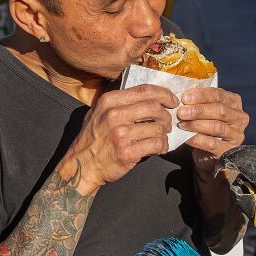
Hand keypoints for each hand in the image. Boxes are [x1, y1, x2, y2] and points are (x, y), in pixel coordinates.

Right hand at [57, 84, 176, 195]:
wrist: (81, 166)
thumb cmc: (93, 139)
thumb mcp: (99, 113)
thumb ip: (120, 102)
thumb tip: (150, 95)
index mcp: (109, 101)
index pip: (145, 90)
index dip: (164, 94)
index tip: (173, 101)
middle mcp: (114, 114)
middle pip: (154, 107)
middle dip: (167, 116)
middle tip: (168, 124)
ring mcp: (120, 134)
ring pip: (157, 127)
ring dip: (164, 135)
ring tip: (161, 139)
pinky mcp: (127, 152)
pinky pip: (156, 144)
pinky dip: (162, 147)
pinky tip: (159, 149)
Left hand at [177, 87, 249, 176]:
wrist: (206, 152)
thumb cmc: (205, 126)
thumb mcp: (205, 110)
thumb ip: (198, 102)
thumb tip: (182, 95)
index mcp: (234, 102)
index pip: (219, 95)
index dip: (202, 95)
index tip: (185, 97)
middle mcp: (239, 118)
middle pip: (220, 110)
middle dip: (199, 110)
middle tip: (181, 112)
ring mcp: (236, 135)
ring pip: (217, 127)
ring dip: (197, 124)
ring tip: (182, 123)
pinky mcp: (229, 150)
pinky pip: (212, 143)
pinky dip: (197, 139)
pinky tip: (186, 137)